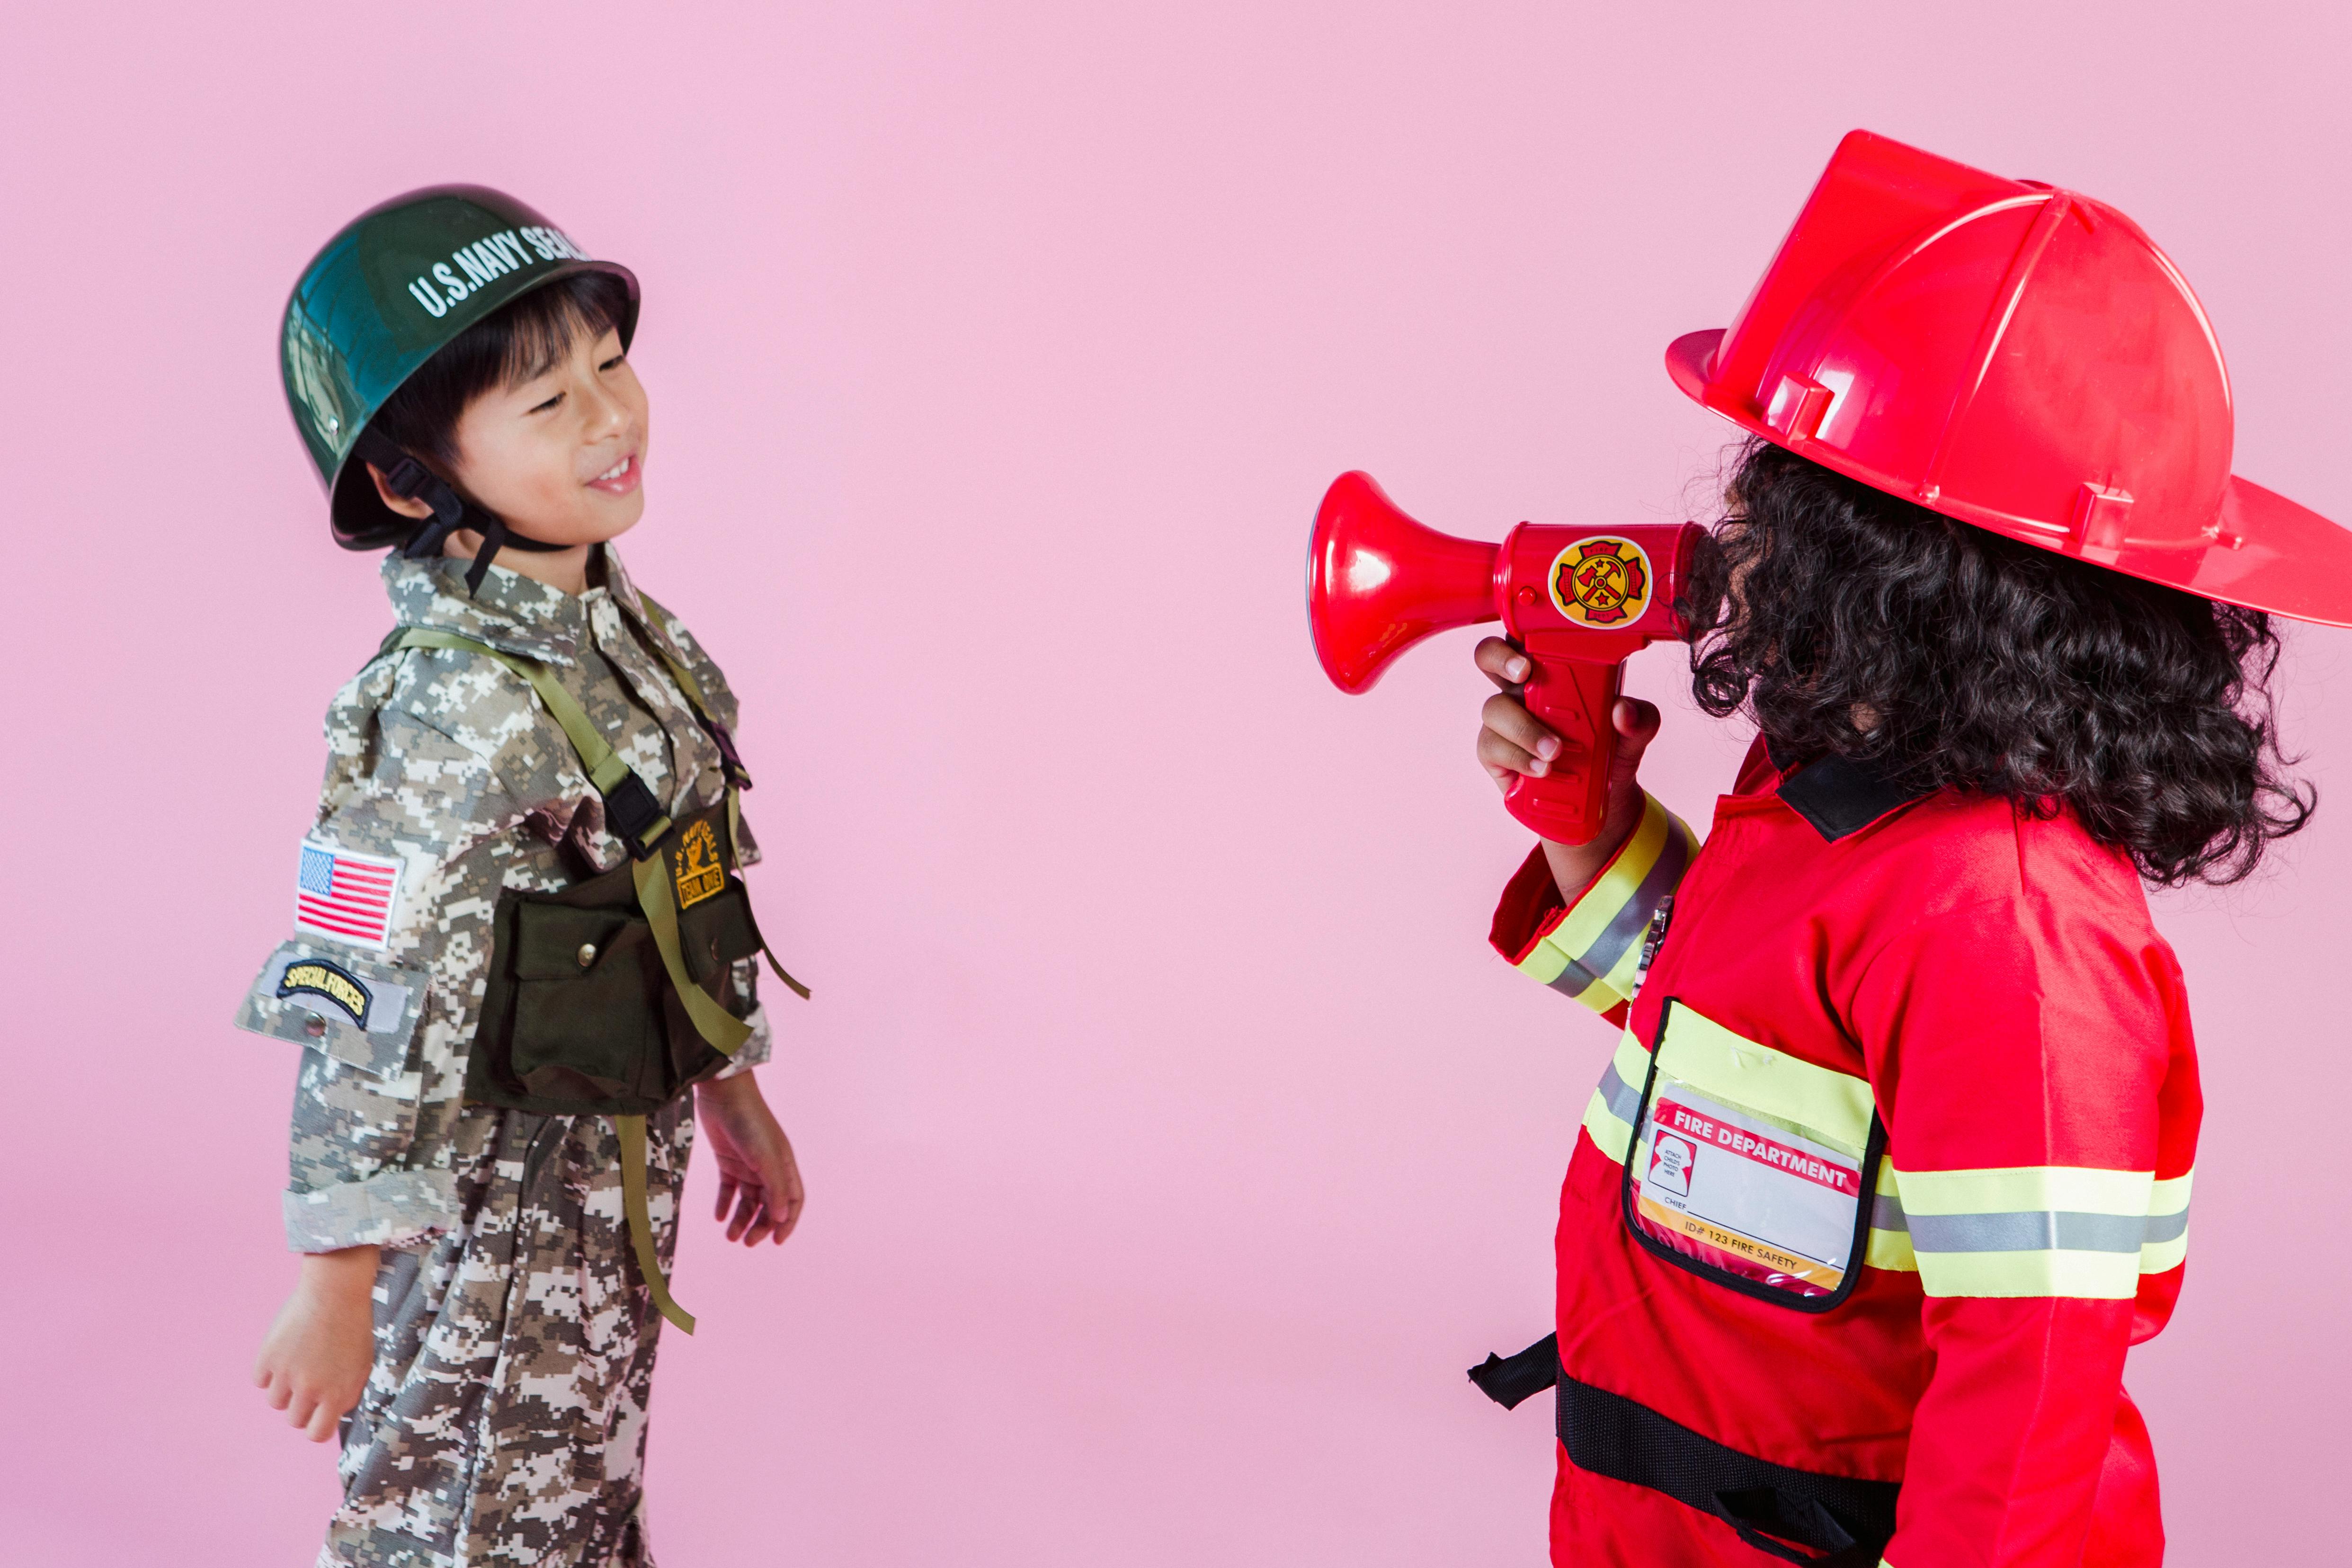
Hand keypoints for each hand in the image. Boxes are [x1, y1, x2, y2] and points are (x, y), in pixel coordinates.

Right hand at [254, 1246, 377, 1441]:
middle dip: (300, 1405)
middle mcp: (311, 1389)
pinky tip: (284, 1350)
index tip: (316, 1415)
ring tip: (299, 1361)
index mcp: (338, 1394)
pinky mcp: (268, 1358)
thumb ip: (345, 1394)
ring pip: (275, 1402)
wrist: (336, 1291)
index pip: (317, 1434)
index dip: (315, 1426)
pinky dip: (268, 1370)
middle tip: (308, 1380)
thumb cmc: (352, 1327)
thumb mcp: (360, 1365)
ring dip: (284, 1387)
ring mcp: (287, 1375)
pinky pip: (260, 1380)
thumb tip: (328, 1418)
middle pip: (294, 1419)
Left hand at [694, 1072, 805, 1245]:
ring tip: (729, 1236)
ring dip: (741, 1220)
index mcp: (784, 1167)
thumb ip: (775, 1188)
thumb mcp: (765, 1157)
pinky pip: (728, 1189)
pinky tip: (718, 1217)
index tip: (776, 1242)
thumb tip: (782, 1218)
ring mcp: (748, 1165)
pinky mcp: (728, 1161)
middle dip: (760, 1226)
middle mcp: (768, 1168)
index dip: (787, 1222)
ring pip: (748, 1201)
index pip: (792, 1201)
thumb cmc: (750, 1122)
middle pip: (769, 1206)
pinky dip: (724, 1204)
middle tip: (746, 1243)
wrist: (724, 1093)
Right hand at [1474, 636, 1662, 900]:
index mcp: (1553, 670)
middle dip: (1500, 660)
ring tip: (1554, 752)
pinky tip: (1541, 770)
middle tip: (1524, 674)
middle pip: (1489, 658)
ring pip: (1493, 708)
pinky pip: (1492, 747)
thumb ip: (1640, 719)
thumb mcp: (1635, 734)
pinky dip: (1518, 758)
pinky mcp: (1495, 753)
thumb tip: (1624, 711)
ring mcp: (1504, 721)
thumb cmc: (1611, 751)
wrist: (1601, 801)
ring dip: (1524, 728)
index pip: (1527, 638)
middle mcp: (1522, 689)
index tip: (1533, 650)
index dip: (1520, 634)